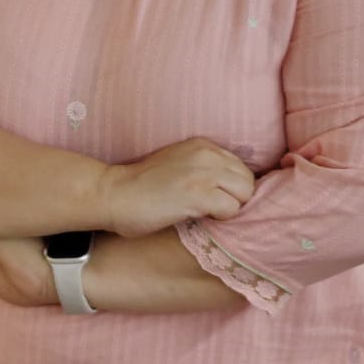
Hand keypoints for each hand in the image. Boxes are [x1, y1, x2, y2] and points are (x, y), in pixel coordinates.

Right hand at [100, 138, 255, 238]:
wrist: (115, 194)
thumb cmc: (143, 187)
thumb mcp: (180, 164)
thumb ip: (205, 168)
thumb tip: (236, 188)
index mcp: (203, 145)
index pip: (241, 168)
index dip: (230, 188)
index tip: (211, 198)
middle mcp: (206, 154)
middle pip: (247, 181)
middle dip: (234, 198)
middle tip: (209, 208)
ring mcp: (202, 173)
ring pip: (245, 194)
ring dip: (228, 208)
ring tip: (203, 212)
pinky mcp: (197, 194)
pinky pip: (232, 210)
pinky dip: (219, 219)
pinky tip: (196, 217)